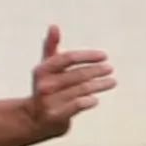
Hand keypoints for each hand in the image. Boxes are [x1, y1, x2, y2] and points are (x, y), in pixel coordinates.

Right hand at [22, 26, 115, 142]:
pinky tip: (95, 99)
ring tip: (112, 82)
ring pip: (82, 90)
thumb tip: (54, 25)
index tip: (104, 56)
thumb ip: (51, 47)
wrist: (33, 120)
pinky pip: (77, 105)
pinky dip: (88, 101)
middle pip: (78, 74)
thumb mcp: (46, 68)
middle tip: (110, 69)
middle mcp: (45, 85)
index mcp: (43, 70)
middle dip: (97, 71)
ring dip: (99, 85)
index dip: (87, 56)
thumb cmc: (46, 89)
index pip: (68, 58)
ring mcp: (50, 101)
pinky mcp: (56, 116)